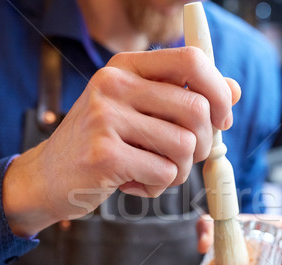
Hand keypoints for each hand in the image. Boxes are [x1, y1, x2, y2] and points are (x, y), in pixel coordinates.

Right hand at [3, 47, 240, 236]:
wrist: (47, 176)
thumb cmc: (101, 143)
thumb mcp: (139, 110)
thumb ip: (183, 96)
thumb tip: (234, 89)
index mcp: (126, 66)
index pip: (192, 60)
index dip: (219, 92)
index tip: (222, 120)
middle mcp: (114, 84)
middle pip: (196, 108)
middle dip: (202, 144)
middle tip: (184, 157)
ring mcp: (106, 118)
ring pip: (185, 145)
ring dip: (178, 170)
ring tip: (152, 171)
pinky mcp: (105, 155)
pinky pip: (165, 173)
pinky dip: (158, 186)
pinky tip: (133, 183)